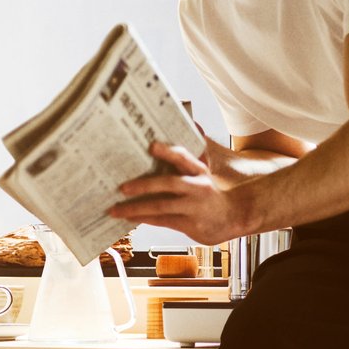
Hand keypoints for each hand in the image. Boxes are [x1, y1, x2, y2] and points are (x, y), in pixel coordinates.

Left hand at [110, 142, 243, 244]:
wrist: (233, 217)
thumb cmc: (210, 192)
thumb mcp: (203, 172)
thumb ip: (189, 156)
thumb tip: (194, 124)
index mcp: (199, 171)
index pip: (184, 158)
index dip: (168, 152)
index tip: (151, 146)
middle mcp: (198, 187)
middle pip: (169, 183)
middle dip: (144, 185)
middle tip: (122, 187)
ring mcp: (194, 207)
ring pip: (161, 206)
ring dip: (136, 208)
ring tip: (115, 209)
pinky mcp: (190, 224)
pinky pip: (162, 220)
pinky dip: (144, 219)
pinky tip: (129, 218)